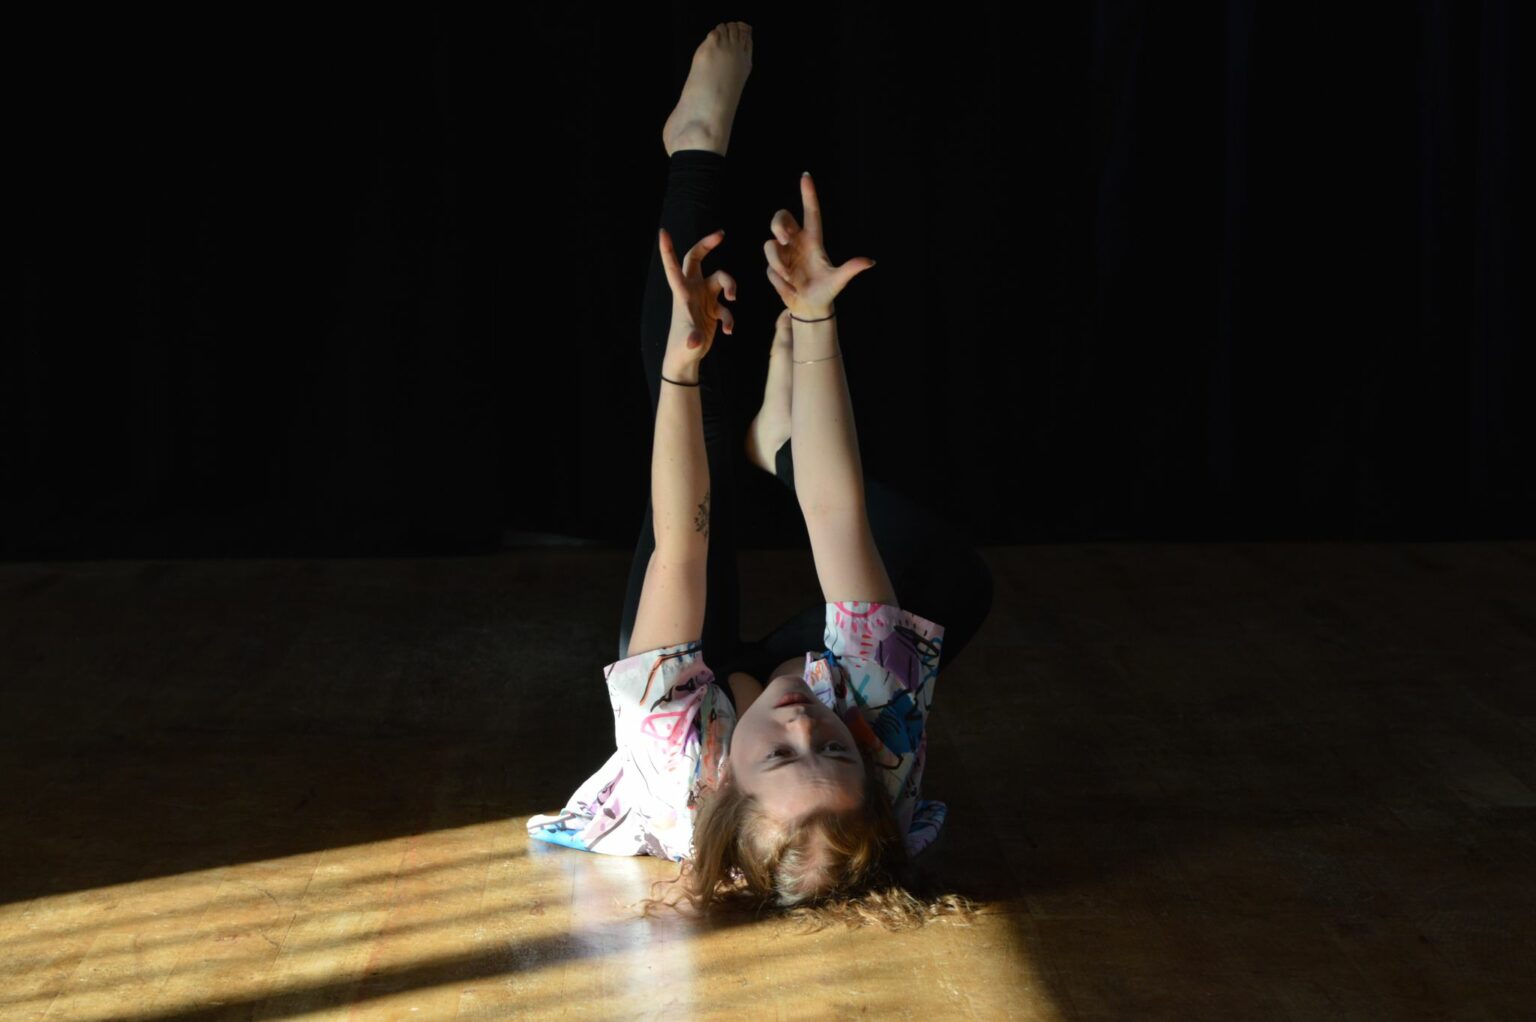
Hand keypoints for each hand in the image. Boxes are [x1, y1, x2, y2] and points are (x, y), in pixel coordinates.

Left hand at [658, 226, 736, 365]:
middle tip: (721, 234)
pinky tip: (728, 331)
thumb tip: (694, 342)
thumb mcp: (687, 342)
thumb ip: (693, 338)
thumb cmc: (681, 348)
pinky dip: (730, 317)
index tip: (663, 232)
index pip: (673, 266)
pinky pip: (726, 306)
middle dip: (707, 244)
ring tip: (733, 299)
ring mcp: (704, 298)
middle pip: (697, 258)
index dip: (667, 249)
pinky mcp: (713, 309)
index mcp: (682, 293)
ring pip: (720, 278)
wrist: (686, 359)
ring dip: (731, 285)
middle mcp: (693, 290)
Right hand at [763, 172, 875, 315]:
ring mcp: (784, 255)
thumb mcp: (839, 280)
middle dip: (777, 224)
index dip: (808, 194)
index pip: (810, 212)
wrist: (811, 308)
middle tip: (783, 237)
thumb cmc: (826, 291)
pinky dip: (780, 281)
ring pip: (770, 245)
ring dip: (777, 261)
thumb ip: (851, 269)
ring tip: (790, 278)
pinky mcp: (775, 268)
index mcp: (813, 240)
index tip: (806, 176)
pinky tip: (791, 290)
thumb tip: (870, 262)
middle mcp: (796, 243)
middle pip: (780, 219)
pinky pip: (770, 269)